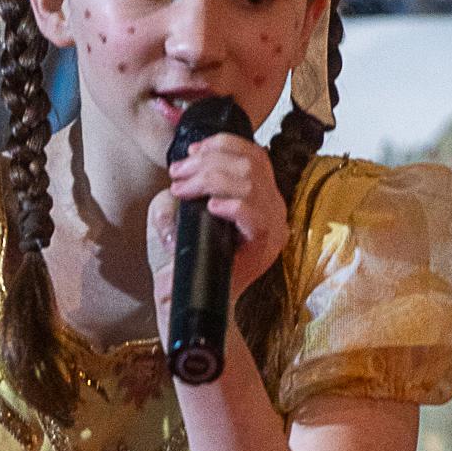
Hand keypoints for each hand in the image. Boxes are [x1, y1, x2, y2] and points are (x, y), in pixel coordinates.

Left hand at [148, 134, 286, 339]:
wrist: (198, 305)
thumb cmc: (194, 262)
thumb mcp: (182, 221)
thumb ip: (179, 198)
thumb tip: (178, 178)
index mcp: (261, 197)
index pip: (254, 155)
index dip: (222, 145)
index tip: (192, 151)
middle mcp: (273, 209)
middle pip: (250, 165)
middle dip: (208, 162)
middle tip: (177, 174)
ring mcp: (273, 228)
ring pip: (251, 184)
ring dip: (211, 179)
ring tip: (183, 189)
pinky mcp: (266, 247)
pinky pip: (256, 217)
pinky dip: (232, 207)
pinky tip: (212, 207)